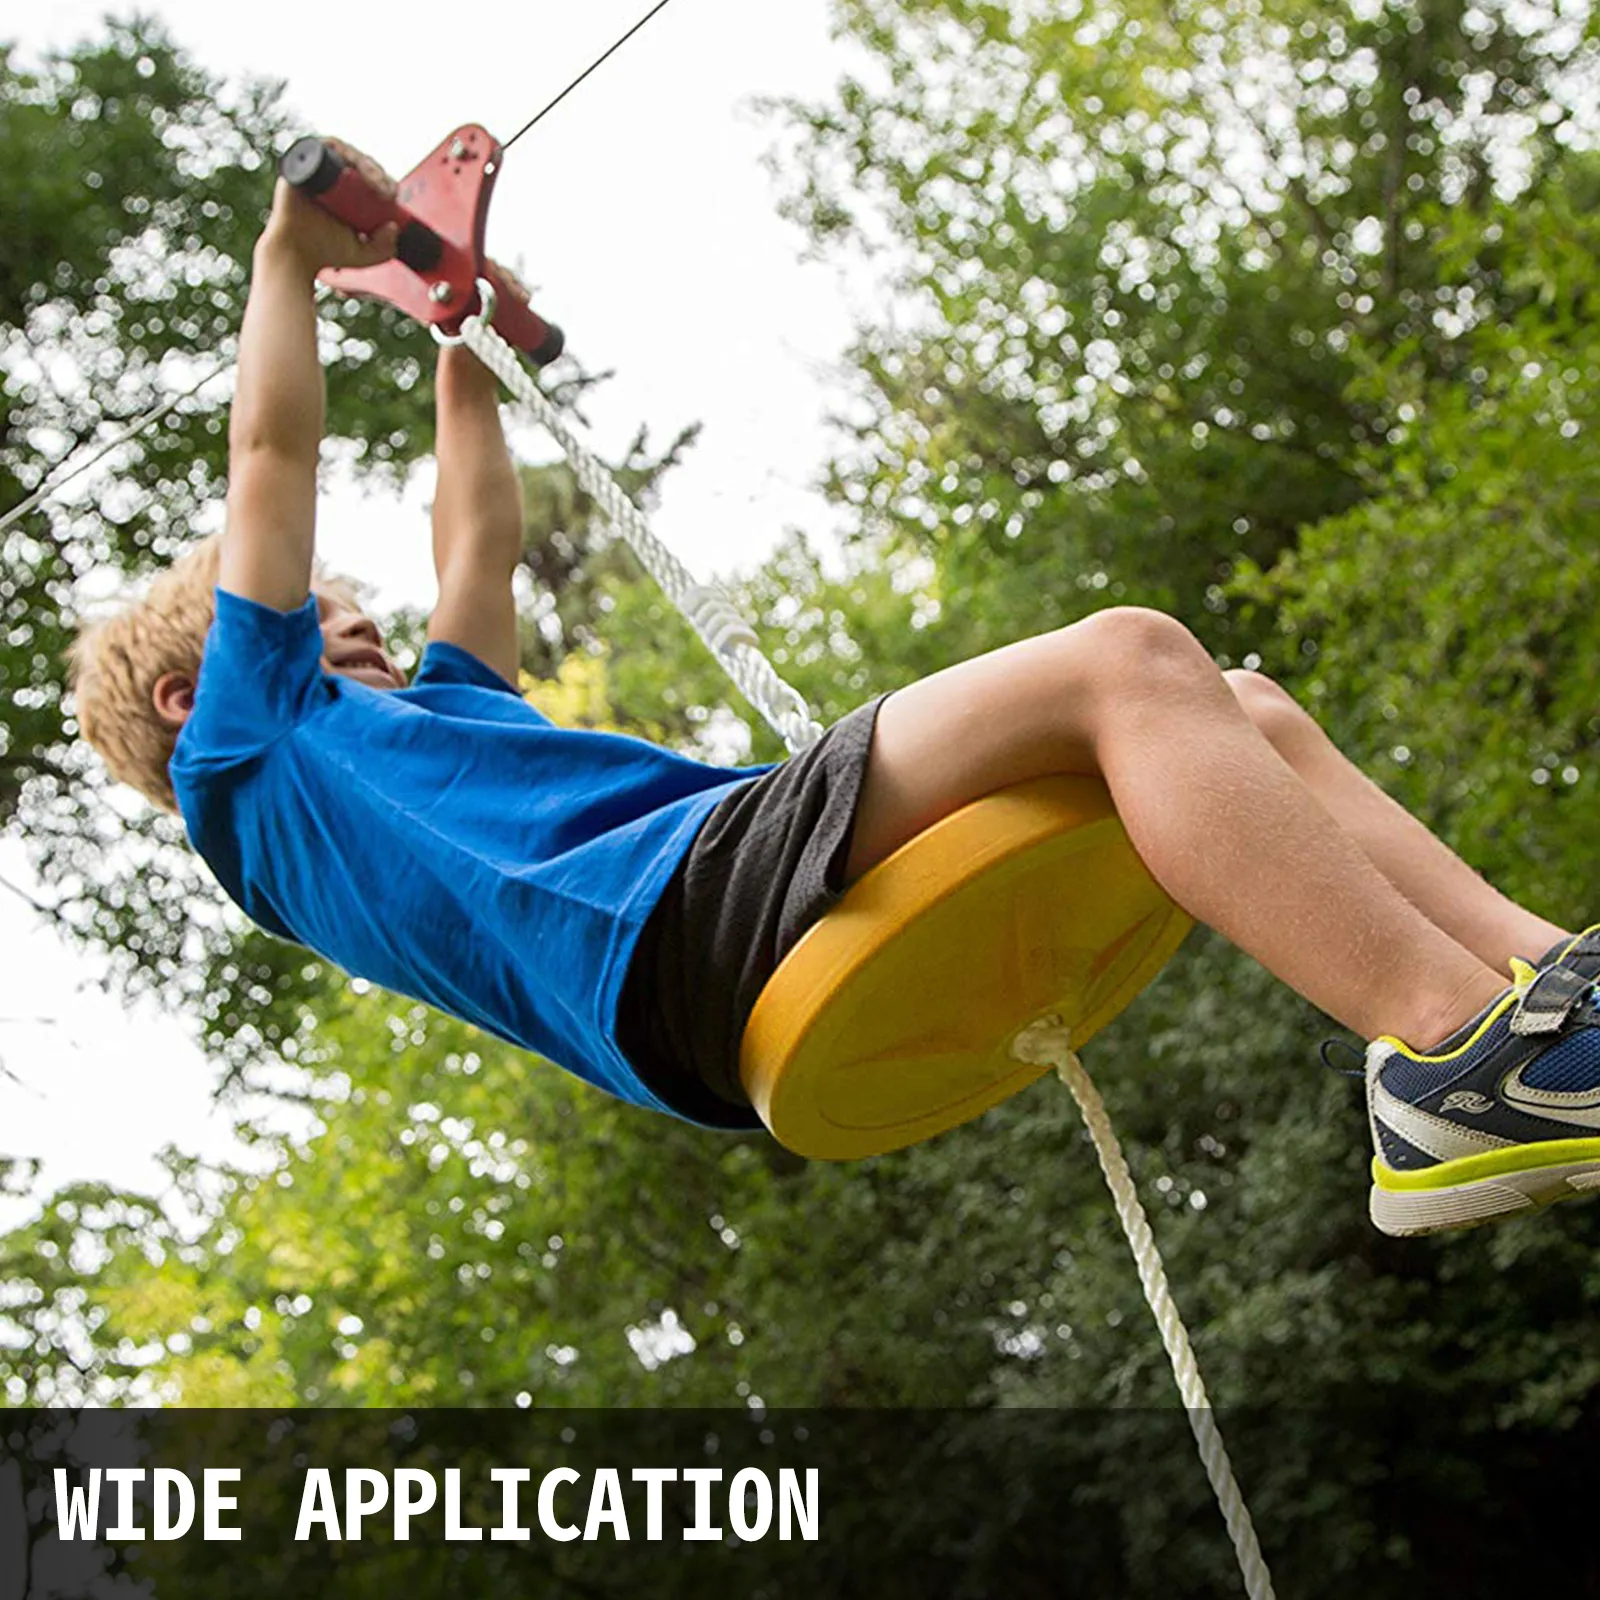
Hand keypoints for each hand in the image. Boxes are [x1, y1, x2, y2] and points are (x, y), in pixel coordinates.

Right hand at [261, 139, 399, 274]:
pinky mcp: (302, 162)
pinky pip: (326, 145)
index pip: (370, 178)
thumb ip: (384, 248)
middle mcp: (331, 180)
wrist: (296, 253)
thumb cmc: (324, 253)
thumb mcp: (364, 254)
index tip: (393, 195)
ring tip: (376, 185)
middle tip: (388, 192)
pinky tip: (357, 169)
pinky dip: (344, 150)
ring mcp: (317, 170)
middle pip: (361, 162)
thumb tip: (394, 227)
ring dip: (367, 164)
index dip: (385, 181)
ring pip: (347, 153)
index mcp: (346, 195)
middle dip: (379, 173)